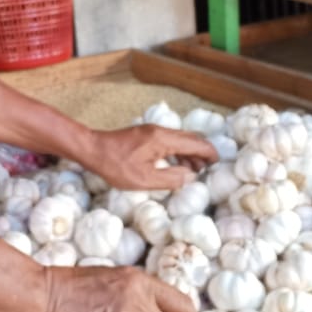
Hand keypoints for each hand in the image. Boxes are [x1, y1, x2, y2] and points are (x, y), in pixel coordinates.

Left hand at [78, 124, 217, 190]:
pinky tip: (175, 165)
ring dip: (189, 154)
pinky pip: (169, 141)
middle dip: (202, 153)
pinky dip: (177, 152)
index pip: (195, 143)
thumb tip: (190, 176)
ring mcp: (152, 131)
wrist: (93, 149)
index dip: (209, 153)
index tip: (218, 163)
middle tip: (207, 170)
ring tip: (193, 171)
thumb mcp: (145, 179)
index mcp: (163, 140)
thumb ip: (171, 178)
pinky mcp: (146, 135)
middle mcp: (160, 131)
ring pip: (179, 140)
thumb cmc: (116, 165)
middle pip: (189, 139)